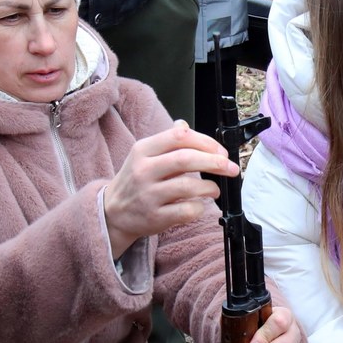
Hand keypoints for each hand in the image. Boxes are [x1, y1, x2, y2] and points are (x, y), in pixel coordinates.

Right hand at [103, 120, 236, 257]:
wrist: (112, 212)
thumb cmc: (134, 182)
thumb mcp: (143, 156)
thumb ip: (166, 142)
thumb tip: (185, 126)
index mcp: (143, 150)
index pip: (179, 136)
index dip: (206, 142)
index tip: (221, 151)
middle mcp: (144, 170)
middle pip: (186, 159)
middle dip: (215, 162)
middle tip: (230, 168)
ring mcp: (148, 195)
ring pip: (188, 186)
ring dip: (210, 187)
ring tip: (214, 189)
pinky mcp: (155, 217)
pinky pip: (186, 211)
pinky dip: (200, 207)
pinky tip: (199, 205)